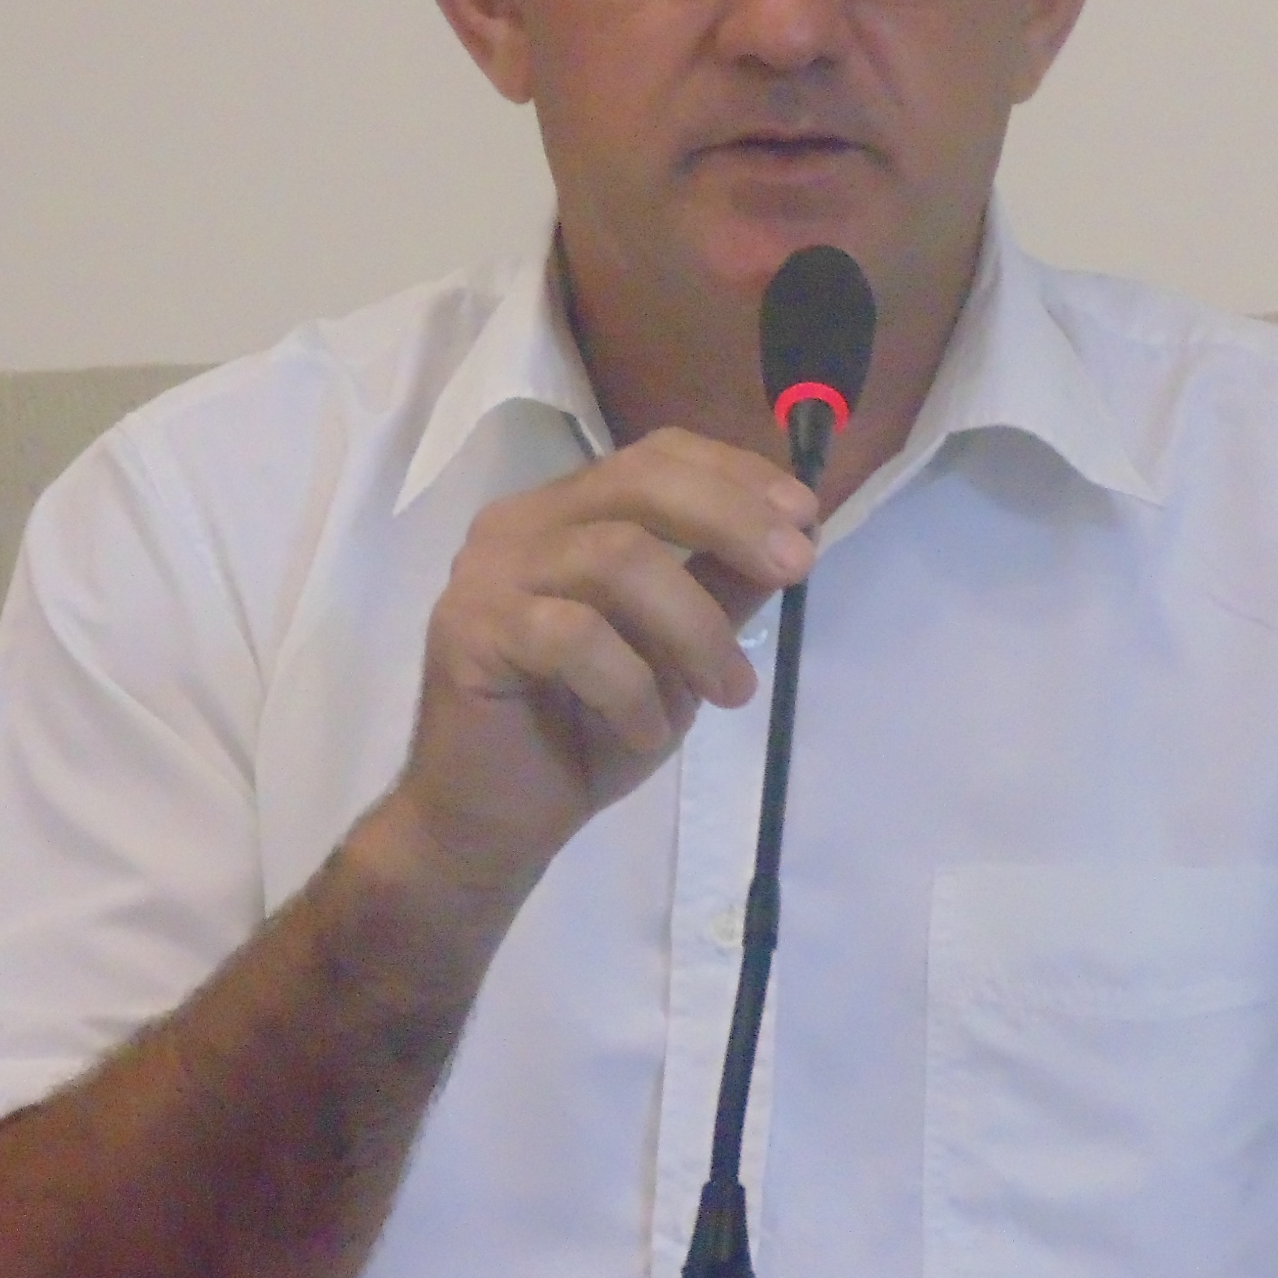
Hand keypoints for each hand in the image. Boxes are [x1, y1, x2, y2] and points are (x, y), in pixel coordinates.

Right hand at [386, 428, 818, 893]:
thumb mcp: (678, 653)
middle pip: (637, 482)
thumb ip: (720, 588)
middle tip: (795, 568)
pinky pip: (573, 636)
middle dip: (730, 519)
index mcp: (566, 512)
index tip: (806, 513)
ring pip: (615, 558)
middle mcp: (521, 524)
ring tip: (730, 692)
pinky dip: (631, 686)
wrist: (494, 822)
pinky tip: (648, 732)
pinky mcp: (472, 631)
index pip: (655, 456)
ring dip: (695, 627)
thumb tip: (793, 536)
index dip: (734, 474)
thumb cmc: (585, 730)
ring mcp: (489, 573)